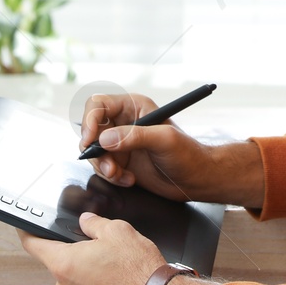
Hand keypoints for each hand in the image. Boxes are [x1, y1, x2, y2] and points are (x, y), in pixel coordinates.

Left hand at [20, 212, 163, 284]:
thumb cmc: (137, 268)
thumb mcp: (116, 231)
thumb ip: (93, 224)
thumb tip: (85, 222)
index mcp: (64, 264)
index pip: (33, 245)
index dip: (26, 232)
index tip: (23, 227)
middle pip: (58, 261)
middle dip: (73, 250)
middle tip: (96, 242)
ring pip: (73, 276)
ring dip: (85, 267)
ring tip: (112, 261)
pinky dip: (95, 281)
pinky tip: (115, 275)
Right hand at [80, 91, 218, 201]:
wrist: (196, 179)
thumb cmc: (188, 154)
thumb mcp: (164, 140)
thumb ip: (134, 137)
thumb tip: (105, 139)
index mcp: (134, 107)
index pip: (99, 104)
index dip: (89, 120)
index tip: (90, 140)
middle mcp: (124, 122)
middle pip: (91, 130)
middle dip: (96, 151)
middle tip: (109, 166)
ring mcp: (121, 143)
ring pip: (94, 152)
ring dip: (103, 167)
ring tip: (121, 175)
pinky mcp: (120, 161)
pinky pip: (102, 167)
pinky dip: (111, 177)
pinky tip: (129, 179)